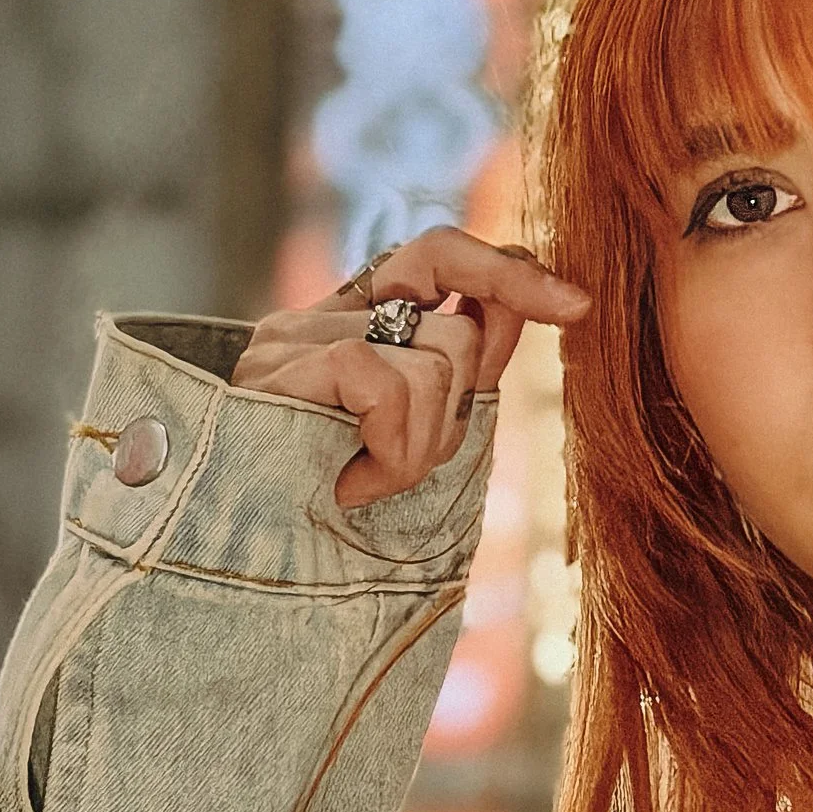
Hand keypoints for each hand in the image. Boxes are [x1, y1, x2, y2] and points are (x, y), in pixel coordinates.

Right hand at [232, 229, 590, 506]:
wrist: (234, 557)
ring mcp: (290, 340)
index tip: (578, 307)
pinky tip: (351, 486)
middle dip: (454, 413)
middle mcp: (314, 316)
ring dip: (421, 445)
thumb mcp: (413, 430)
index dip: (508, 271)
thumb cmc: (324, 505)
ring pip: (433, 362)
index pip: (439, 253)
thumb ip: (462, 364)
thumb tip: (531, 300)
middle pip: (454, 328)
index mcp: (346, 321)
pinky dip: (391, 451)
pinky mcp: (280, 370)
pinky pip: (386, 386)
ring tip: (365, 481)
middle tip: (400, 464)